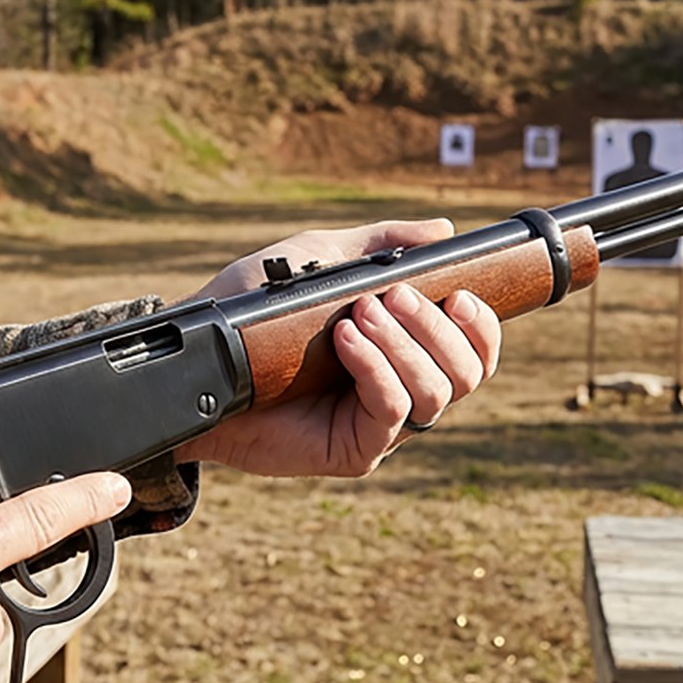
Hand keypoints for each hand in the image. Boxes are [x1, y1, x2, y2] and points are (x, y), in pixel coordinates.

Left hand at [181, 219, 502, 477]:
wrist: (201, 357)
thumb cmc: (253, 311)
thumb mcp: (320, 261)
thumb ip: (382, 245)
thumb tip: (444, 231)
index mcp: (405, 352)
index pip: (475, 352)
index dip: (481, 326)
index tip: (460, 294)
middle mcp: (402, 392)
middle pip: (466, 373)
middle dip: (437, 328)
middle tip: (393, 296)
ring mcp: (380, 427)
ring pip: (437, 393)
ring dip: (406, 345)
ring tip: (359, 315)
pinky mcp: (354, 451)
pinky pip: (393, 412)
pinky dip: (377, 368)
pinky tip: (346, 341)